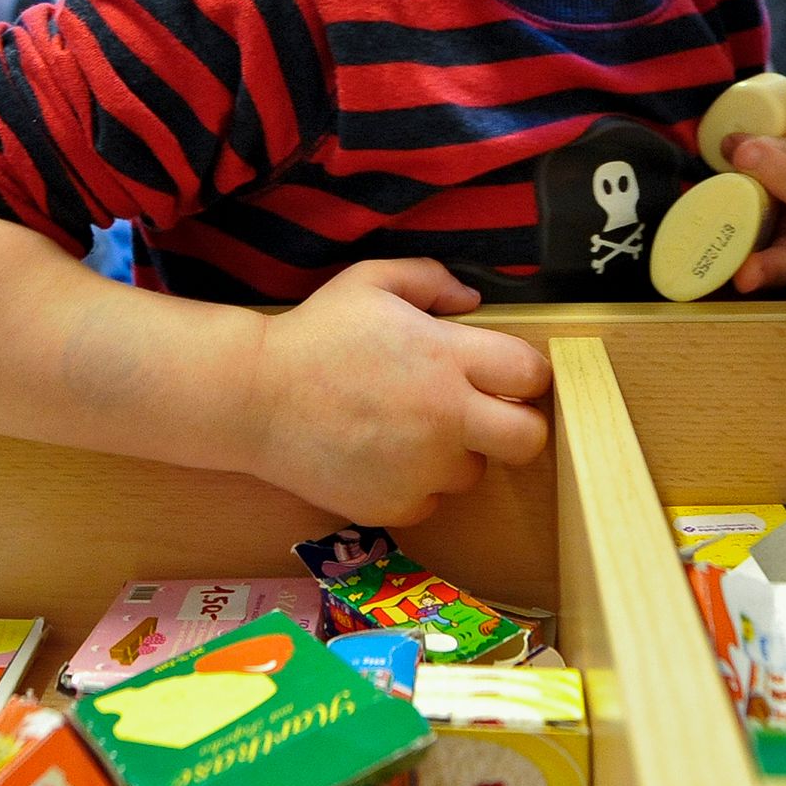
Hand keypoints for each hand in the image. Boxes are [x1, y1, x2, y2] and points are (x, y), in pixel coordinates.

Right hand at [243, 258, 554, 524]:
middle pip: (528, 440)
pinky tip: (380, 455)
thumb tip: (474, 300)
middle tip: (486, 415)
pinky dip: (416, 484)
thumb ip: (430, 280)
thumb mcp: (370, 282)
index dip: (526, 375)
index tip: (506, 376)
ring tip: (410, 430)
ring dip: (456, 454)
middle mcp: (444, 419)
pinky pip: (430, 500)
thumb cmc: (314, 335)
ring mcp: (421, 469)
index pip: (531, 374)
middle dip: (518, 427)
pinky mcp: (394, 506)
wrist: (253, 399)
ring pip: (474, 473)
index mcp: (446, 359)